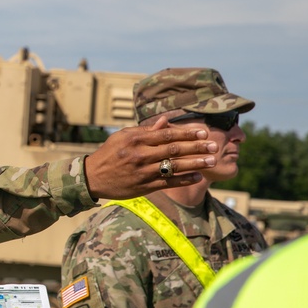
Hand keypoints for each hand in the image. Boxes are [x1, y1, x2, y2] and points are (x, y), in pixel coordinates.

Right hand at [83, 116, 217, 199]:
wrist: (92, 177)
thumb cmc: (110, 153)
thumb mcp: (123, 136)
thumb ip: (146, 129)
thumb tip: (166, 121)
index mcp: (136, 139)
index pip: (167, 134)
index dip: (187, 134)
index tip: (203, 133)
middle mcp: (140, 155)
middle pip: (174, 149)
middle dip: (196, 147)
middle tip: (214, 145)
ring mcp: (142, 172)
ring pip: (173, 166)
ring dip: (195, 163)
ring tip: (211, 161)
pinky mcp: (143, 186)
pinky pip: (168, 182)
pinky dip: (184, 179)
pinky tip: (197, 177)